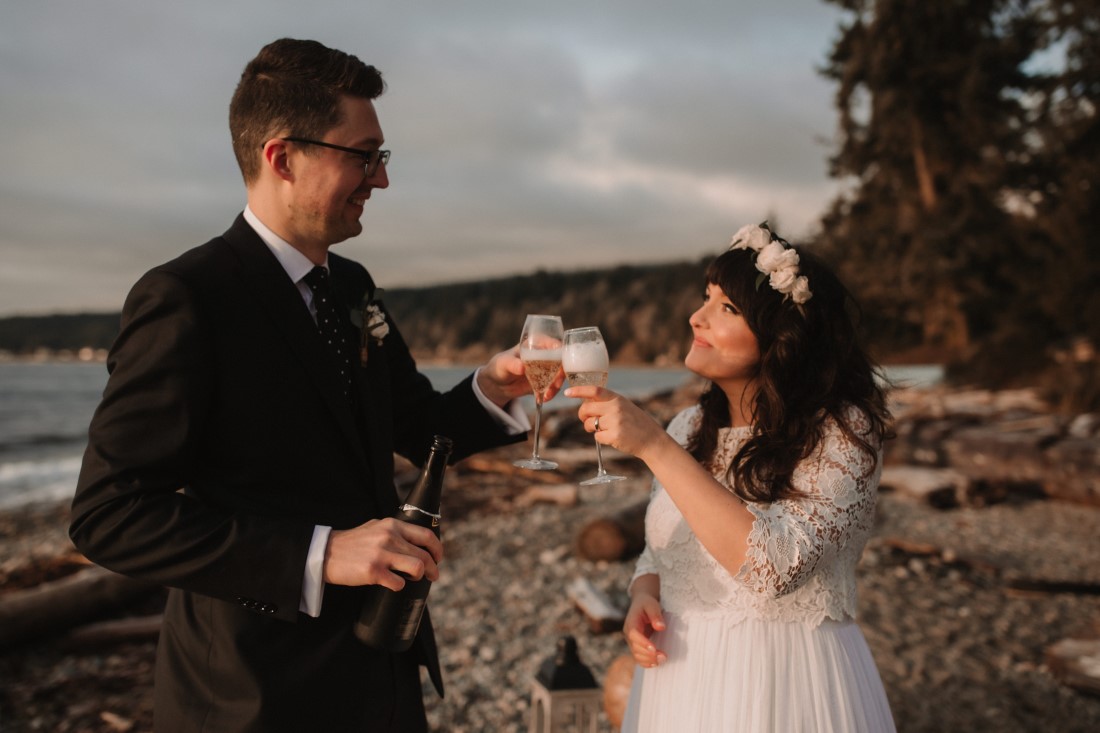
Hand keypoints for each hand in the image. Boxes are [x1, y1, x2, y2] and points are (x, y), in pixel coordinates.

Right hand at [322, 518, 442, 590]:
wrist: (325, 553)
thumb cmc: (351, 543)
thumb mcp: (374, 527)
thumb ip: (393, 530)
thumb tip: (415, 541)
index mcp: (392, 525)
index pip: (426, 536)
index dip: (437, 549)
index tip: (438, 558)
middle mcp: (390, 537)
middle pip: (425, 555)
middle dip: (433, 568)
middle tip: (432, 576)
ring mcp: (382, 554)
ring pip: (417, 568)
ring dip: (419, 577)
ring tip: (413, 580)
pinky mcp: (373, 571)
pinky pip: (399, 583)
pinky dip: (399, 586)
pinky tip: (393, 584)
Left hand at [478, 344, 563, 406]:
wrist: (498, 383)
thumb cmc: (500, 366)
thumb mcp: (504, 363)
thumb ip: (512, 364)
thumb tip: (522, 367)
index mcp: (536, 343)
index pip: (554, 344)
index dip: (560, 353)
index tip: (560, 364)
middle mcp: (545, 354)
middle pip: (561, 361)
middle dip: (561, 374)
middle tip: (555, 385)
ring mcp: (547, 368)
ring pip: (559, 375)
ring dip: (556, 386)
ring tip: (546, 395)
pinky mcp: (546, 381)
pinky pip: (553, 387)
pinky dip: (550, 393)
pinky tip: (542, 399)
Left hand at [564, 386, 669, 459]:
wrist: (651, 439)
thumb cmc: (636, 422)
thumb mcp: (624, 406)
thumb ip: (607, 403)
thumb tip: (586, 404)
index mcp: (617, 398)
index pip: (594, 391)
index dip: (579, 391)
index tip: (568, 392)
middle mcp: (615, 408)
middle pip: (586, 409)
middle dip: (582, 416)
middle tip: (586, 420)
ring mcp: (614, 422)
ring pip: (590, 424)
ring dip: (592, 428)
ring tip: (605, 429)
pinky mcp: (614, 436)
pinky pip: (597, 437)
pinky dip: (601, 438)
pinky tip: (612, 437)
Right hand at [623, 591, 666, 667]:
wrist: (642, 604)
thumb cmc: (647, 604)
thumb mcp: (652, 605)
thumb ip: (656, 615)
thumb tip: (661, 627)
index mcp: (631, 623)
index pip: (634, 635)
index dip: (643, 643)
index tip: (654, 648)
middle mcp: (629, 634)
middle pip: (635, 648)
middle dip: (649, 654)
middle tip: (664, 656)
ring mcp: (632, 642)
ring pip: (636, 655)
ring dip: (648, 660)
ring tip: (662, 659)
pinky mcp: (636, 646)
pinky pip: (639, 657)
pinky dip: (646, 662)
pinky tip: (656, 663)